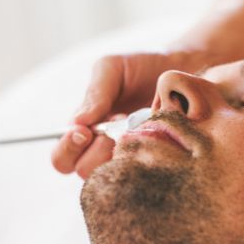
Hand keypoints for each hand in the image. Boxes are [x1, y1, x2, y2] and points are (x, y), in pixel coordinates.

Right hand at [51, 50, 207, 178]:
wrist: (181, 67)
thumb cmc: (142, 66)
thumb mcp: (112, 70)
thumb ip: (95, 93)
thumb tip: (77, 123)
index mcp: (85, 130)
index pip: (62, 158)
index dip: (68, 149)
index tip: (85, 132)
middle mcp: (105, 149)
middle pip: (85, 172)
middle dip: (95, 153)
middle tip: (115, 131)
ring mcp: (131, 156)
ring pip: (115, 176)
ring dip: (122, 156)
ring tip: (138, 131)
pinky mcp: (157, 159)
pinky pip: (146, 172)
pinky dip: (149, 158)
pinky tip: (157, 138)